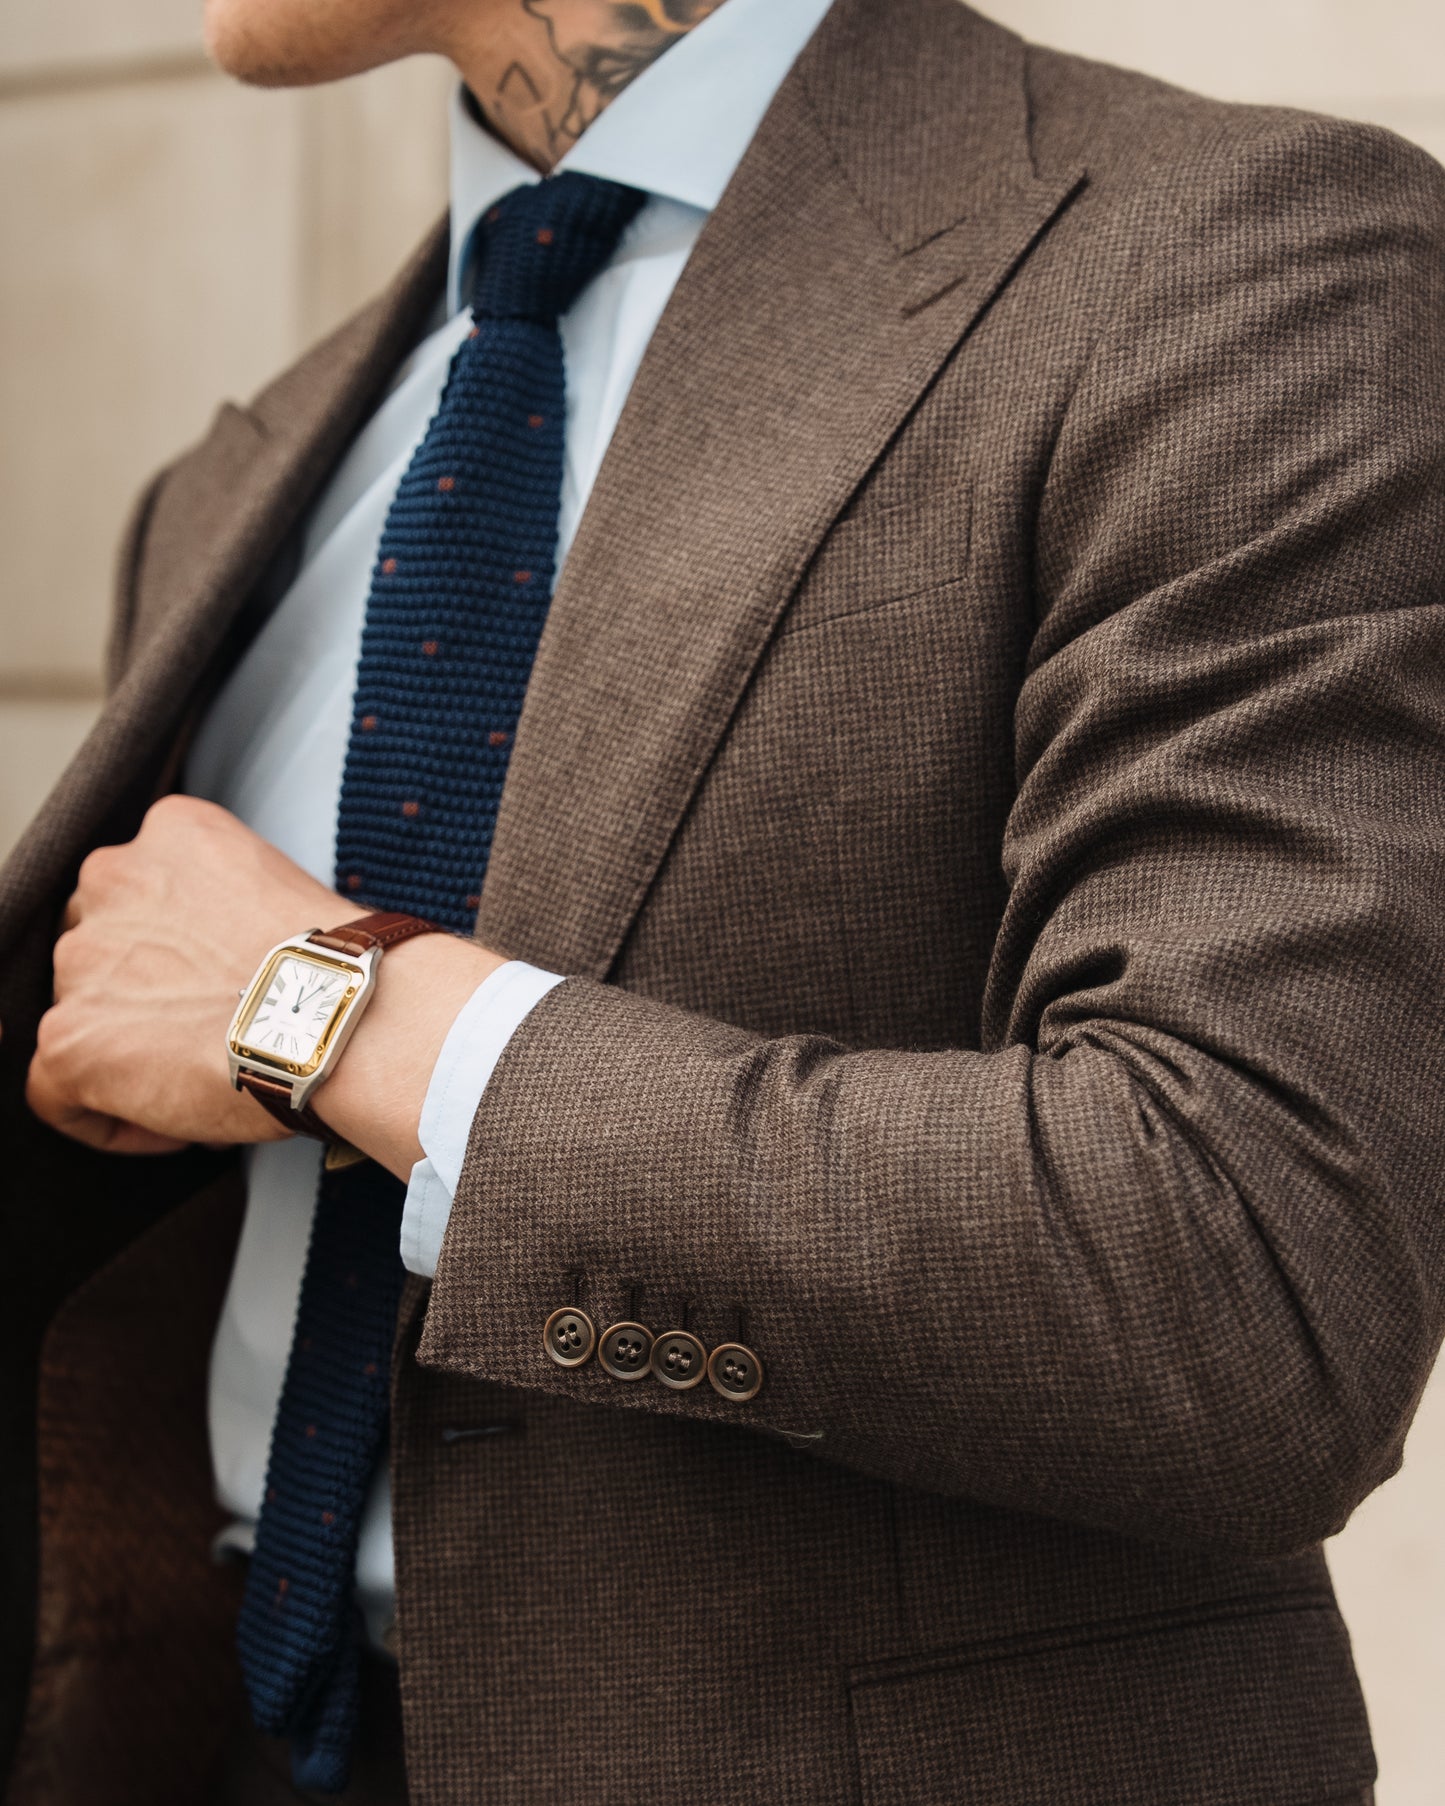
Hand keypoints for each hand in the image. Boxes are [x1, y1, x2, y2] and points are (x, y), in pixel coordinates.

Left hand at [27, 795, 503, 1173]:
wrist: (340, 1017)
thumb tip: (223, 963)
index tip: (213, 986)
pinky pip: (56, 1093)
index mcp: (169, 833)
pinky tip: (171, 1128)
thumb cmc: (339, 968)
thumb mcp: (280, 886)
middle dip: (142, 995)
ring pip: (79, 1016)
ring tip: (199, 1082)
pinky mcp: (69, 1037)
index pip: (139, 891)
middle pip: (98, 948)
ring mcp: (82, 958)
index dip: (172, 951)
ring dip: (129, 1051)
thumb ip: (226, 902)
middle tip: (205, 1034)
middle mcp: (111, 878)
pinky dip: (108, 1118)